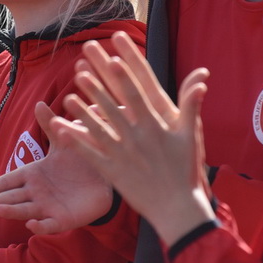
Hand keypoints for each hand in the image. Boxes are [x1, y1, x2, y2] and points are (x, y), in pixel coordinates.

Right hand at [0, 104, 113, 234]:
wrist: (104, 177)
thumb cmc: (79, 160)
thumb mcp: (65, 140)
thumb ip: (50, 124)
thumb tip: (38, 103)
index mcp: (33, 174)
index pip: (8, 181)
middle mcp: (37, 192)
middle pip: (13, 197)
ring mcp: (49, 207)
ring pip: (26, 210)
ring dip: (13, 211)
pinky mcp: (64, 219)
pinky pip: (50, 225)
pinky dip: (41, 226)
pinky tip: (32, 224)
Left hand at [44, 32, 213, 246]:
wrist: (177, 208)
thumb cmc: (186, 170)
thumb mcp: (191, 135)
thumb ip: (191, 106)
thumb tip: (201, 80)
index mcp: (156, 125)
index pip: (138, 92)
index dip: (126, 73)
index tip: (115, 54)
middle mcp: (137, 137)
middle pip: (113, 104)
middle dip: (98, 82)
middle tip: (83, 63)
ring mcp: (123, 154)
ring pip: (98, 127)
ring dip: (82, 109)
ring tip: (68, 93)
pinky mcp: (112, 171)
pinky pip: (90, 154)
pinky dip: (75, 141)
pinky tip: (61, 128)